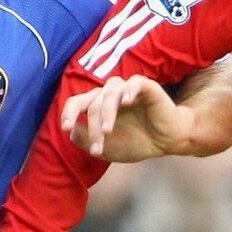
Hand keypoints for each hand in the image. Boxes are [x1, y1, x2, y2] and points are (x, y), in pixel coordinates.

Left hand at [63, 76, 198, 159]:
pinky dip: (129, 90)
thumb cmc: (136, 142)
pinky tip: (126, 102)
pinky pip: (135, 83)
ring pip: (110, 93)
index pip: (77, 103)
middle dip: (92, 127)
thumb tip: (71, 130)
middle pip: (93, 103)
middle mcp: (109, 94)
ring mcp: (127, 89)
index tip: (66, 127)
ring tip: (107, 131)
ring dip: (106, 113)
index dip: (68, 113)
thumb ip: (86, 140)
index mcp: (97, 105)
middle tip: (98, 147)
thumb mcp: (107, 149)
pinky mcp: (147, 87)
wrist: (166, 142)